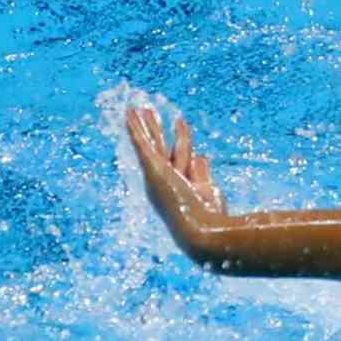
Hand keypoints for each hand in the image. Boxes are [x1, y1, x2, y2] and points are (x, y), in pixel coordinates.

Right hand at [125, 106, 227, 253]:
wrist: (203, 232)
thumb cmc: (210, 219)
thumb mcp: (207, 191)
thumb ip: (201, 173)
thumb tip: (201, 155)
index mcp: (179, 188)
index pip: (182, 158)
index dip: (183, 140)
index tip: (183, 122)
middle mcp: (164, 182)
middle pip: (161, 148)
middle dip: (156, 129)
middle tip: (148, 112)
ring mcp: (157, 176)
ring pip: (151, 143)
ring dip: (145, 124)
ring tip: (138, 107)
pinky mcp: (154, 170)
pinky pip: (142, 144)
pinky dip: (135, 128)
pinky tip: (130, 114)